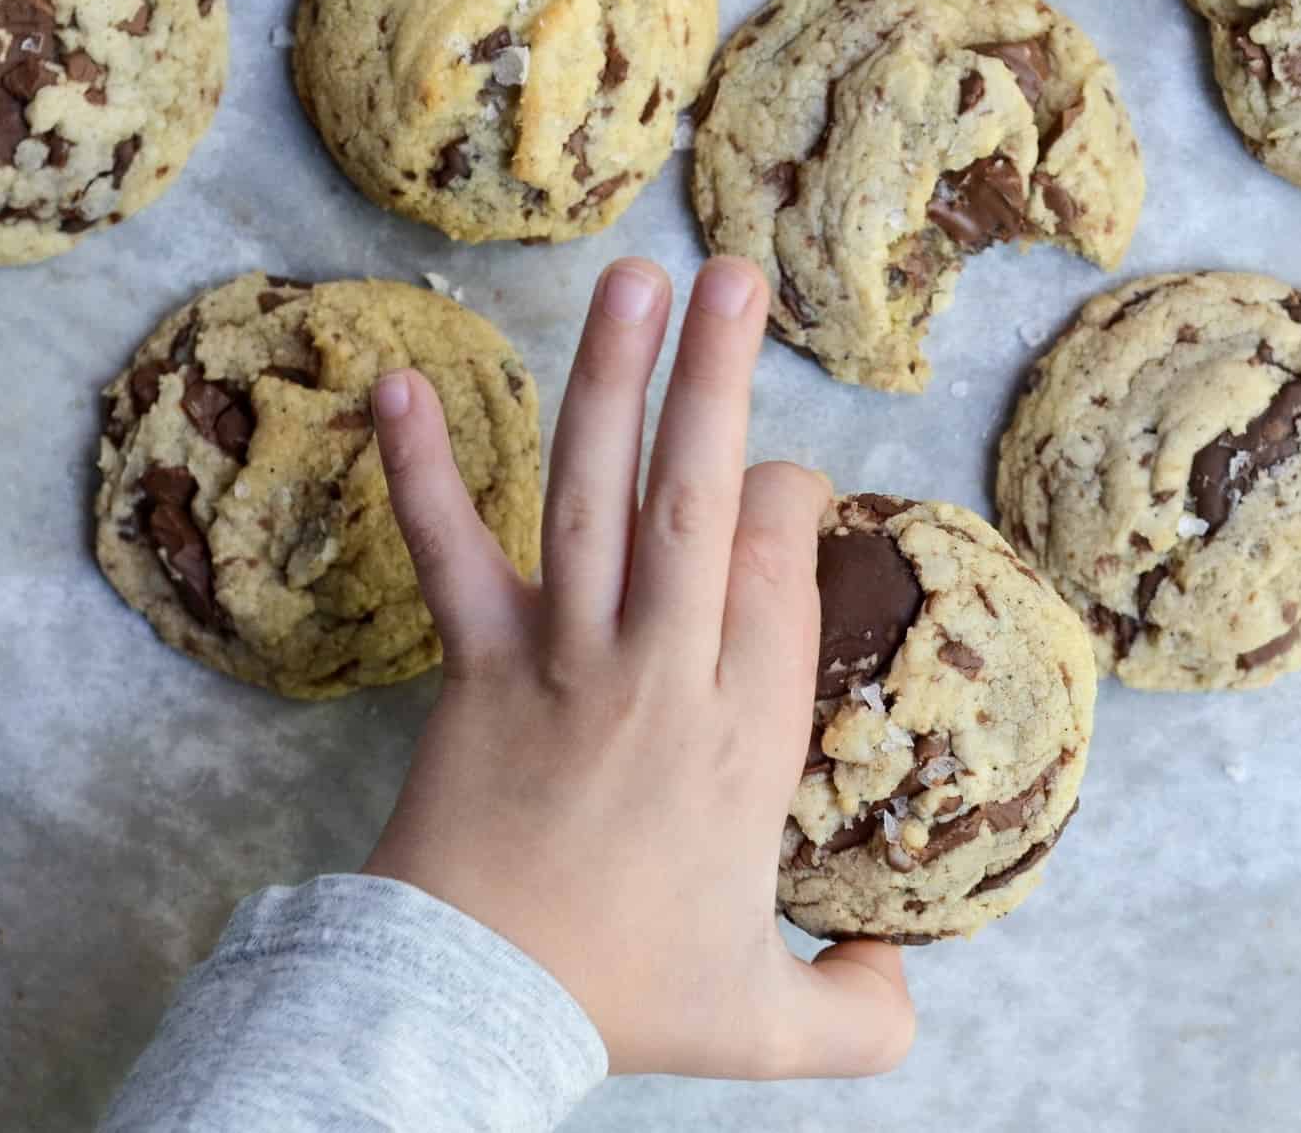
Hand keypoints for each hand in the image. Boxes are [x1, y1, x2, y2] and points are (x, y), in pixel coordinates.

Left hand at [361, 256, 915, 1079]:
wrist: (469, 1012)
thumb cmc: (623, 1002)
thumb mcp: (767, 1026)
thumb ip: (861, 1013)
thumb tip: (902, 977)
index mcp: (747, 733)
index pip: (780, 567)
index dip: (785, 499)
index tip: (779, 477)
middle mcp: (662, 671)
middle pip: (701, 501)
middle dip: (721, 380)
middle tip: (736, 274)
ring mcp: (563, 659)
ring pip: (599, 500)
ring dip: (614, 383)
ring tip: (635, 280)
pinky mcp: (476, 666)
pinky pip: (451, 553)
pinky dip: (420, 470)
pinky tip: (397, 384)